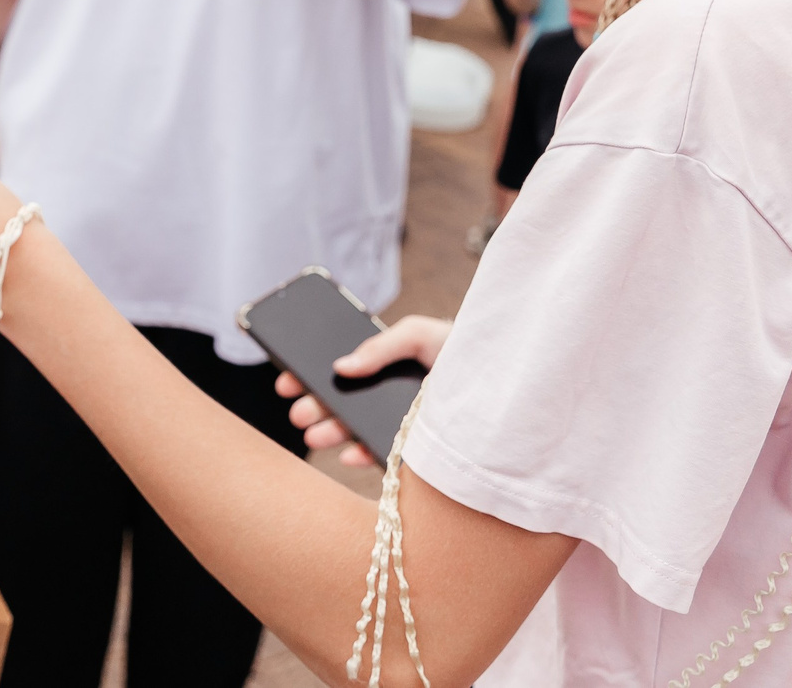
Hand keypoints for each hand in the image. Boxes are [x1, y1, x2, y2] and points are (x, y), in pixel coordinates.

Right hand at [275, 316, 450, 466]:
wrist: (506, 382)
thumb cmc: (460, 350)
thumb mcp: (417, 335)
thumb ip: (379, 347)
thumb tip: (340, 367)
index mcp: (380, 368)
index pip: (337, 375)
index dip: (307, 378)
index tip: (285, 382)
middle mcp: (384, 398)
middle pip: (340, 404)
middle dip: (312, 408)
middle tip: (297, 412)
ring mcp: (398, 425)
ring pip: (354, 431)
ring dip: (330, 434)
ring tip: (313, 436)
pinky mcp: (414, 450)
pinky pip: (383, 456)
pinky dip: (363, 456)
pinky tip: (350, 453)